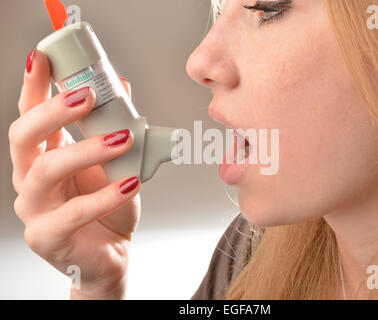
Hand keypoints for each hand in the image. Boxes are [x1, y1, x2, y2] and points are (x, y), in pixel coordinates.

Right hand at [9, 50, 140, 298]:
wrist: (112, 251)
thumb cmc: (109, 206)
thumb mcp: (115, 161)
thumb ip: (114, 126)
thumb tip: (123, 86)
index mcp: (44, 155)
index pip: (30, 114)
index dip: (34, 85)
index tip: (44, 58)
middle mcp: (30, 177)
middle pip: (25, 136)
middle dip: (54, 110)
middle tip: (88, 95)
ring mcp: (34, 208)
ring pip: (46, 171)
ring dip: (86, 149)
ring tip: (123, 138)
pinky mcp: (47, 236)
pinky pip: (73, 213)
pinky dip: (105, 196)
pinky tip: (130, 184)